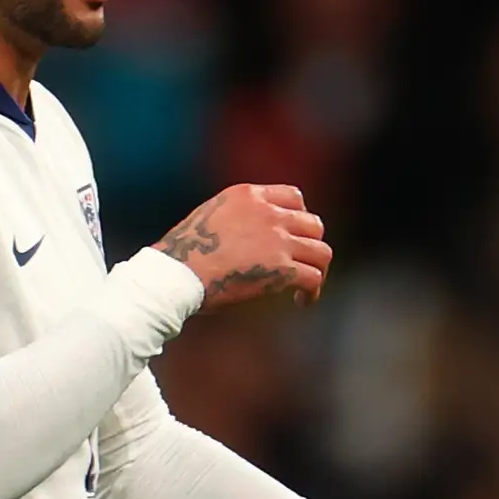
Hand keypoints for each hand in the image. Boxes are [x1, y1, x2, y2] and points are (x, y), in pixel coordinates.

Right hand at [153, 182, 330, 307]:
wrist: (177, 274)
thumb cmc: (181, 254)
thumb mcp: (208, 216)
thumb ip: (232, 216)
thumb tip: (240, 234)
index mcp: (248, 196)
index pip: (293, 196)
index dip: (300, 216)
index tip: (294, 234)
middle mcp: (268, 213)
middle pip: (313, 224)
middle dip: (310, 244)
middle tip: (301, 262)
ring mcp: (278, 241)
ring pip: (321, 252)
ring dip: (317, 269)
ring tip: (307, 287)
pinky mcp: (282, 270)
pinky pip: (314, 279)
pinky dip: (313, 292)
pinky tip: (302, 302)